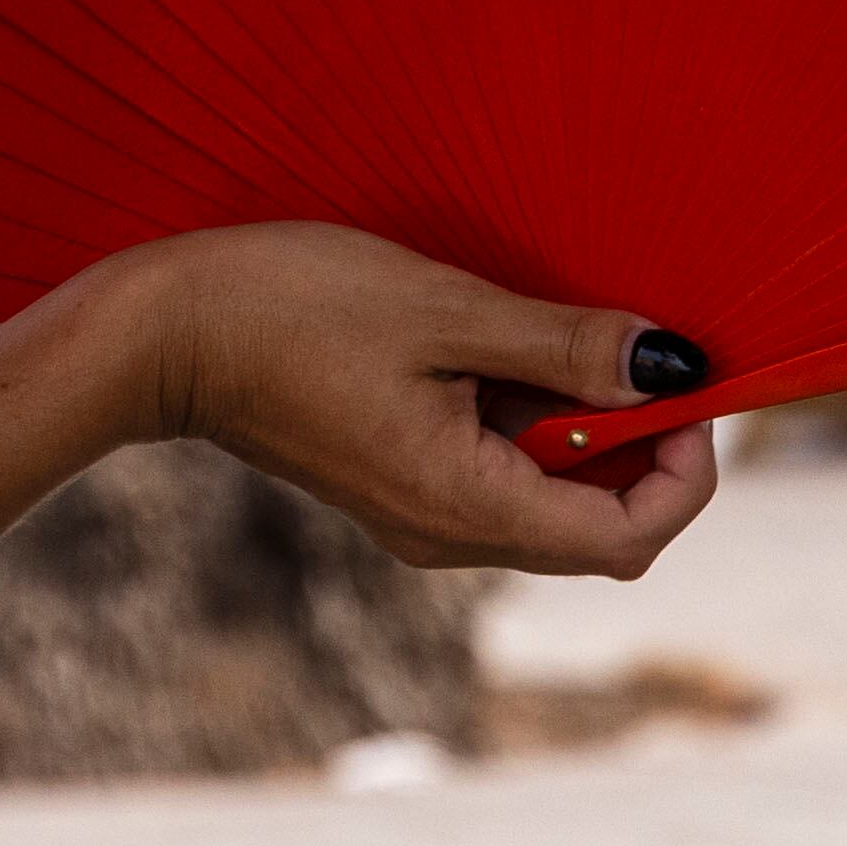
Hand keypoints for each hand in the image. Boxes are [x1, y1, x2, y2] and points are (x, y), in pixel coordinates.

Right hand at [105, 222, 716, 577]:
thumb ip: (562, 346)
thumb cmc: (290, 307)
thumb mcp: (441, 309)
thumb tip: (671, 369)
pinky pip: (498, 476)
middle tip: (624, 345)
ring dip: (580, 431)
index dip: (684, 471)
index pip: (630, 539)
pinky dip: (529, 424)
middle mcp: (448, 537)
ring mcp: (419, 516)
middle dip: (639, 448)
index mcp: (466, 506)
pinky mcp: (396, 484)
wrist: (161, 334)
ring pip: (549, 501)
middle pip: (599, 530)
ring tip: (549, 335)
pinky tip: (496, 349)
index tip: (685, 383)